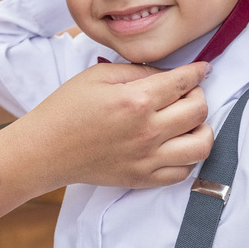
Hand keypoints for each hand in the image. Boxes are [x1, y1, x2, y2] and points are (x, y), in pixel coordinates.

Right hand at [19, 61, 212, 189]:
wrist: (46, 150)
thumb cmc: (67, 109)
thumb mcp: (98, 76)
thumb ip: (137, 71)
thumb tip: (168, 74)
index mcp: (136, 100)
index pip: (184, 82)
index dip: (198, 71)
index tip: (202, 69)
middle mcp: (147, 131)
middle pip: (199, 110)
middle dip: (199, 95)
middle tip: (186, 93)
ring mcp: (147, 158)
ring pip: (201, 144)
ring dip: (202, 128)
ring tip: (188, 122)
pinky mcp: (143, 178)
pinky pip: (184, 171)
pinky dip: (187, 156)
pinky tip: (175, 145)